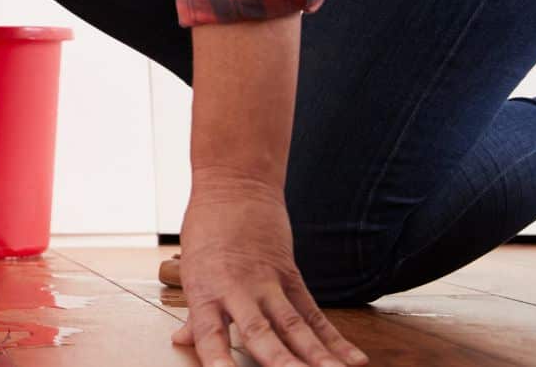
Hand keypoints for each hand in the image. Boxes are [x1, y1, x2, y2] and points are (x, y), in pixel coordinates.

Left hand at [173, 173, 366, 366]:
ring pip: (294, 325)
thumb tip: (181, 343)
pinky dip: (334, 338)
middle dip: (278, 363)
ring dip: (315, 356)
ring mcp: (267, 282)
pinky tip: (354, 360)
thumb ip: (194, 314)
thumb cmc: (207, 229)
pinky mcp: (291, 275)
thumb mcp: (192, 270)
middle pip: (260, 333)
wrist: (235, 186)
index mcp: (205, 291)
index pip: (209, 334)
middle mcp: (237, 290)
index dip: (216, 359)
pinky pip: (313, 312)